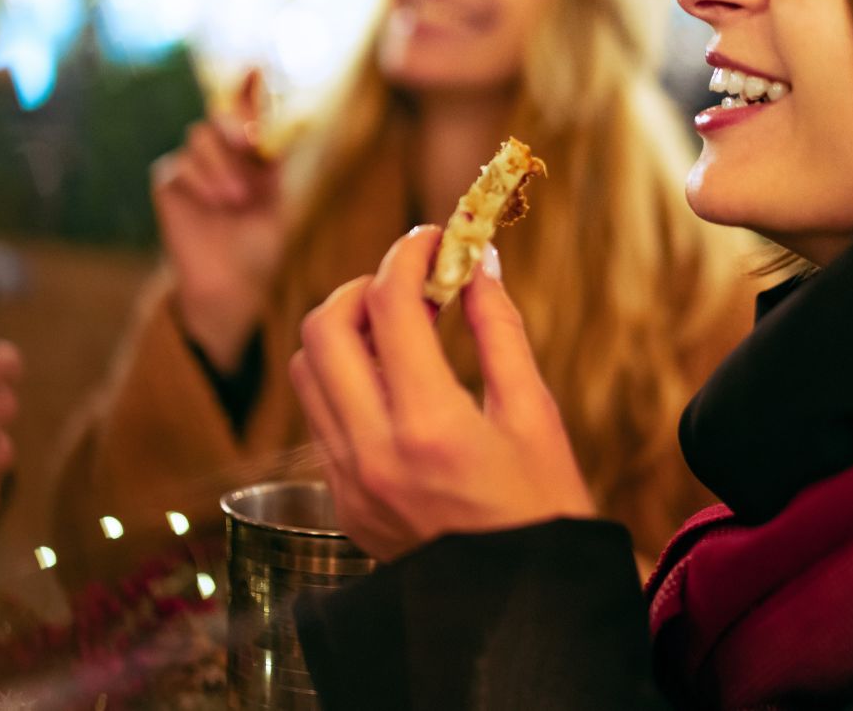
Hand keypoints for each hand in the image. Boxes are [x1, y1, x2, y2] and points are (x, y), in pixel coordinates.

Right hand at [152, 70, 286, 369]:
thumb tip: (274, 125)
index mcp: (251, 151)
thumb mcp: (275, 198)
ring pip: (199, 138)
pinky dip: (200, 182)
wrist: (231, 280)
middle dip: (235, 124)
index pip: (248, 109)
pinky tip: (214, 204)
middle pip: (219, 117)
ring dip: (221, 166)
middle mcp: (220, 150)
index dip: (249, 87)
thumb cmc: (259, 243)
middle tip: (251, 144)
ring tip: (236, 200)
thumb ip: (270, 161)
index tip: (257, 66)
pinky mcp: (168, 179)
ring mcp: (191, 163)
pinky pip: (180, 165)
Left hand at [288, 227, 593, 561]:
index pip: (389, 305)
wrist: (521, 614)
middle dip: (362, 286)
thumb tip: (479, 262)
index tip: (434, 237)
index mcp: (429, 427)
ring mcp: (347, 480)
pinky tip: (393, 379)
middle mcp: (372, 453)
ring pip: (307, 369)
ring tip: (399, 328)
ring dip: (344, 332)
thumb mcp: (535, 417)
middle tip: (409, 282)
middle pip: (323, 327)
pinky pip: (319, 415)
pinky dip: (344, 378)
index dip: (410, 255)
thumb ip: (499, 332)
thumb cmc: (545, 515)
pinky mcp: (341, 500)